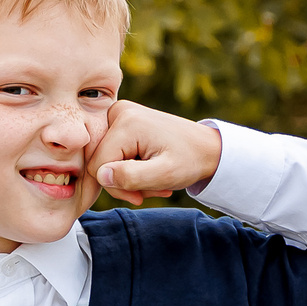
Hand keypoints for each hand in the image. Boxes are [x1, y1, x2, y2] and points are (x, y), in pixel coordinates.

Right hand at [91, 98, 223, 204]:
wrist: (208, 147)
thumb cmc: (191, 160)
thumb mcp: (166, 174)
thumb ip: (132, 177)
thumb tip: (101, 176)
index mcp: (125, 122)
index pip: (98, 167)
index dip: (117, 187)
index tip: (143, 194)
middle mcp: (117, 112)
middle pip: (100, 162)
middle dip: (125, 183)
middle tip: (154, 188)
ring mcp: (119, 115)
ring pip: (107, 160)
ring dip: (130, 178)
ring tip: (156, 182)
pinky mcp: (122, 121)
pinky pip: (113, 153)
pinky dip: (131, 168)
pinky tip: (151, 172)